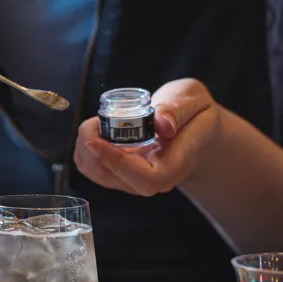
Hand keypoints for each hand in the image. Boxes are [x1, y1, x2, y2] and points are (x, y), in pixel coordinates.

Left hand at [73, 78, 221, 196]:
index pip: (147, 177)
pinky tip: (96, 131)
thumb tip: (162, 123)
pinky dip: (86, 151)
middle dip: (93, 151)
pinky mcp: (121, 176)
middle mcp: (155, 179)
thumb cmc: (197, 115)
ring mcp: (136, 180)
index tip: (97, 140)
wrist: (196, 131)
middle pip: (115, 179)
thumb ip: (179, 109)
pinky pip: (94, 169)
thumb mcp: (196, 101)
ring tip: (97, 123)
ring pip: (99, 175)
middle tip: (95, 121)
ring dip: (86, 149)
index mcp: (177, 164)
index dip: (117, 162)